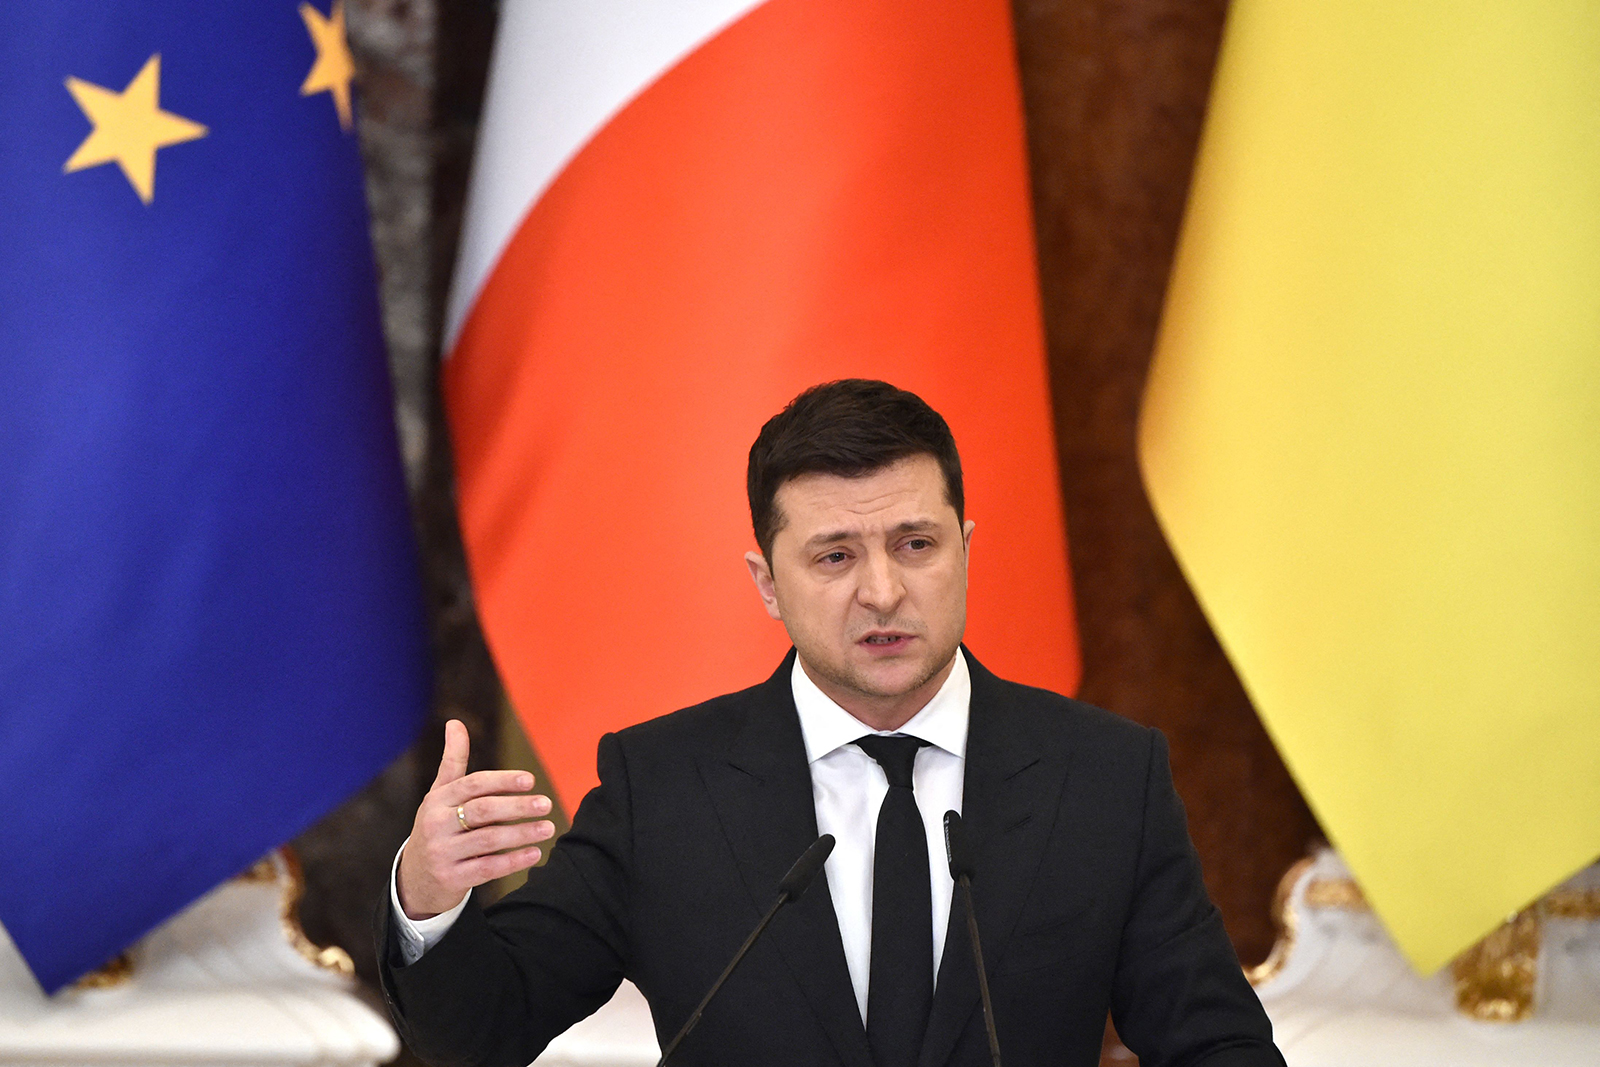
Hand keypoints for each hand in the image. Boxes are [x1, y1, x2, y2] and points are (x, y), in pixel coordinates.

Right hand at [396, 718, 555, 919]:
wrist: (415, 878)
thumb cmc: (437, 827)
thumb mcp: (440, 794)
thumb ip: (453, 761)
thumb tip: (455, 722)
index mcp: (437, 800)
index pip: (473, 785)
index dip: (503, 781)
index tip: (531, 780)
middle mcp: (436, 824)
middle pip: (483, 811)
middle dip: (517, 807)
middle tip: (546, 804)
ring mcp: (442, 853)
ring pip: (489, 840)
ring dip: (522, 834)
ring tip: (548, 828)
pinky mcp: (451, 879)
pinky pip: (487, 869)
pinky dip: (513, 861)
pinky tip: (535, 854)